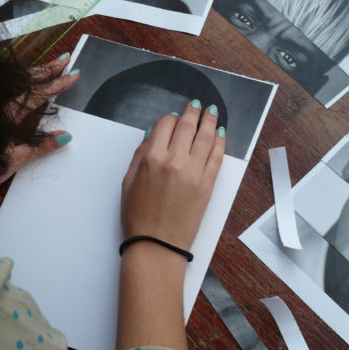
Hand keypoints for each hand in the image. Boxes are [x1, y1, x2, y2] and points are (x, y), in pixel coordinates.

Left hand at [0, 54, 79, 193]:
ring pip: (17, 85)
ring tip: (51, 66)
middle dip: (48, 70)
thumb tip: (64, 136)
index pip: (37, 95)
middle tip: (65, 58)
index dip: (56, 84)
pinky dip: (23, 84)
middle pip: (27, 83)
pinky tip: (28, 83)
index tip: (73, 74)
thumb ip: (40, 147)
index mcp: (7, 116)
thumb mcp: (13, 161)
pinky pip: (9, 92)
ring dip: (36, 74)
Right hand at [121, 99, 225, 250]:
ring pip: (206, 137)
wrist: (157, 244)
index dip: (171, 119)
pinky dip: (220, 142)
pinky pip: (216, 157)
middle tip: (198, 105)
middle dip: (194, 113)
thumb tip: (152, 134)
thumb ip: (140, 154)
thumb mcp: (128, 181)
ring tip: (212, 112)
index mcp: (152, 158)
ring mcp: (194, 172)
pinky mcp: (208, 184)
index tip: (175, 117)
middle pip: (188, 127)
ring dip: (210, 121)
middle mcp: (175, 161)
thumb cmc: (138, 216)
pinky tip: (220, 134)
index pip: (165, 125)